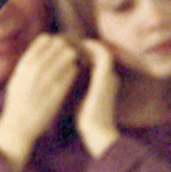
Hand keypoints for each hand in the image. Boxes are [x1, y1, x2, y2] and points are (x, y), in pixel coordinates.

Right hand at [0, 34, 81, 171]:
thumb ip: (28, 63)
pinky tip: (72, 74)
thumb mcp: (17, 78)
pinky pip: (72, 72)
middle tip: (69, 54)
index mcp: (24, 63)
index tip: (58, 46)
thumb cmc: (18, 101)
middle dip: (67, 47)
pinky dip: (74, 70)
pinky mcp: (58, 92)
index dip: (54, 41)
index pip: (45, 40)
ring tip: (72, 63)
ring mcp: (47, 79)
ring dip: (72, 58)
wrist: (18, 126)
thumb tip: (43, 48)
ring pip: (68, 56)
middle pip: (59, 45)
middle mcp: (35, 69)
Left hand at [75, 39, 121, 160]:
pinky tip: (77, 44)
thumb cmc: (85, 120)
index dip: (82, 53)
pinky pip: (102, 53)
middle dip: (83, 46)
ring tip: (71, 39)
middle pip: (98, 54)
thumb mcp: (78, 98)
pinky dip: (91, 46)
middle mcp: (110, 76)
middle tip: (67, 39)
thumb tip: (60, 78)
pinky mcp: (107, 75)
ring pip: (101, 50)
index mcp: (105, 83)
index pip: (94, 61)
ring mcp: (110, 74)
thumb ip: (74, 87)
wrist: (97, 132)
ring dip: (87, 43)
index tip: (66, 49)